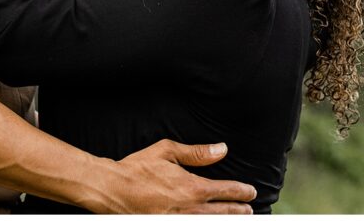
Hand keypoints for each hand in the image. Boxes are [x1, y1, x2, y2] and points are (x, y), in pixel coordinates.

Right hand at [94, 140, 255, 213]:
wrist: (113, 189)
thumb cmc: (138, 168)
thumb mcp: (168, 151)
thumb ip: (197, 153)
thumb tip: (221, 149)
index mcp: (192, 187)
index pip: (225, 190)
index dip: (241, 192)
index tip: (251, 192)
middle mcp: (190, 208)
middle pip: (222, 212)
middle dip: (238, 210)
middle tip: (249, 210)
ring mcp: (179, 220)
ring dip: (226, 220)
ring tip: (237, 219)